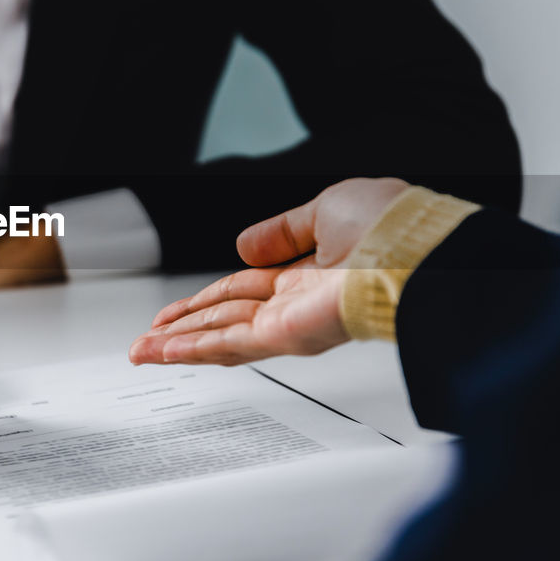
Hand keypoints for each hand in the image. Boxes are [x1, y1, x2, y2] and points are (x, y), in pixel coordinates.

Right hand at [129, 178, 409, 366]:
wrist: (418, 250)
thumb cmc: (392, 226)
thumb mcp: (325, 208)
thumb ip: (281, 230)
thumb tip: (243, 243)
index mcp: (307, 273)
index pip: (242, 290)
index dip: (204, 299)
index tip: (175, 310)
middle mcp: (297, 302)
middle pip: (224, 318)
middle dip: (181, 330)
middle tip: (146, 342)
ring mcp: (292, 322)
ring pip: (221, 336)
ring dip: (177, 345)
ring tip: (141, 352)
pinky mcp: (290, 336)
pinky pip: (233, 343)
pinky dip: (196, 348)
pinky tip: (167, 351)